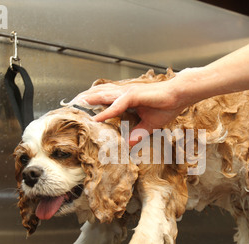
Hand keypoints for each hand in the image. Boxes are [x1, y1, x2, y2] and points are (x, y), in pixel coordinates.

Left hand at [70, 80, 186, 145]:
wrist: (178, 96)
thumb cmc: (166, 106)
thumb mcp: (149, 125)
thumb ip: (138, 133)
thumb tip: (129, 144)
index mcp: (126, 99)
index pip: (104, 99)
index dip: (91, 103)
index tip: (79, 109)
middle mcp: (124, 94)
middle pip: (99, 95)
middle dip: (84, 100)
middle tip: (69, 106)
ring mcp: (128, 94)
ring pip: (103, 97)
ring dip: (89, 103)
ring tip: (76, 109)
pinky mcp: (134, 96)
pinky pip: (117, 105)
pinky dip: (106, 112)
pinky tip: (98, 118)